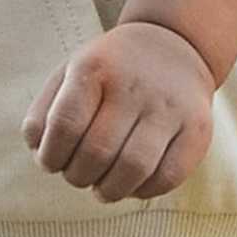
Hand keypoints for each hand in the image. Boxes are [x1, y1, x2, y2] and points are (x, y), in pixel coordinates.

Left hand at [21, 22, 214, 202]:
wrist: (173, 45)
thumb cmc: (109, 71)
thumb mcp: (71, 73)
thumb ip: (45, 112)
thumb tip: (39, 150)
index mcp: (96, 67)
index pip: (65, 124)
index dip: (51, 155)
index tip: (50, 162)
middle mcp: (135, 85)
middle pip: (97, 152)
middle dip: (78, 176)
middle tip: (78, 175)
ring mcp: (170, 108)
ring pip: (133, 169)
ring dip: (109, 191)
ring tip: (101, 188)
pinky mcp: (197, 129)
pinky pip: (168, 177)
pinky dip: (143, 191)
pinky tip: (132, 184)